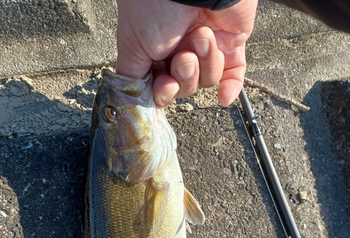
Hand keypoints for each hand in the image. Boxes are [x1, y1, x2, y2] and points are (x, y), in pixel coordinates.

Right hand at [116, 0, 256, 106]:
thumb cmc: (158, 3)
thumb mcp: (133, 46)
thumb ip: (132, 78)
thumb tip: (132, 100)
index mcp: (155, 48)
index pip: (162, 86)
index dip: (165, 92)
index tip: (165, 85)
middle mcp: (179, 47)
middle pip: (185, 86)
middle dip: (185, 76)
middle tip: (183, 58)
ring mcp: (206, 45)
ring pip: (207, 80)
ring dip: (204, 65)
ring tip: (201, 40)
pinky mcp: (231, 42)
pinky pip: (234, 74)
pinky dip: (230, 87)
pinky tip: (224, 96)